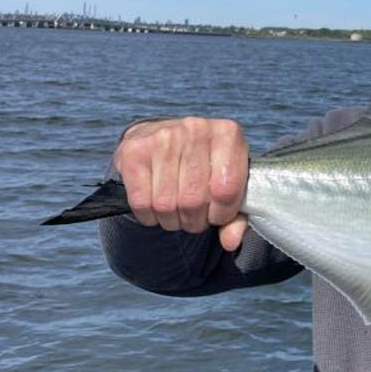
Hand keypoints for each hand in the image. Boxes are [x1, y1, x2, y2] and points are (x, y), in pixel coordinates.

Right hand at [113, 117, 248, 250]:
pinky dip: (149, 217)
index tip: (218, 215)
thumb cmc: (204, 166)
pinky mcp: (133, 151)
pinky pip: (141, 202)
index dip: (222, 214)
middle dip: (195, 221)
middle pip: (194, 200)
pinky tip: (156, 207)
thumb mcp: (229, 183)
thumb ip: (237, 216)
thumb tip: (230, 242)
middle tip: (195, 217)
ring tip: (177, 212)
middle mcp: (196, 129)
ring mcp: (162, 137)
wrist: (163, 138)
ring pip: (166, 204)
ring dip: (172, 220)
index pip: (226, 190)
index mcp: (227, 134)